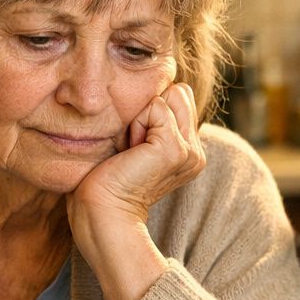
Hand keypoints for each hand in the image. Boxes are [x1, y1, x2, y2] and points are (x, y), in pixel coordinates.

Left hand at [69, 82, 204, 230]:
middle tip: (134, 147)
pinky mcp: (176, 149)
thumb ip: (156, 120)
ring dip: (143, 118)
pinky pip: (157, 107)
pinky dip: (138, 124)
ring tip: (133, 150)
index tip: (136, 146)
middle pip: (180, 92)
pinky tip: (131, 152)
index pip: (181, 97)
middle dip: (150, 111)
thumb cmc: (110, 177)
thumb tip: (160, 90)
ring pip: (170, 96)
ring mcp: (190, 152)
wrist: (103, 209)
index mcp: (191, 151)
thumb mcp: (140, 142)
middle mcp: (196, 152)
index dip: (151, 112)